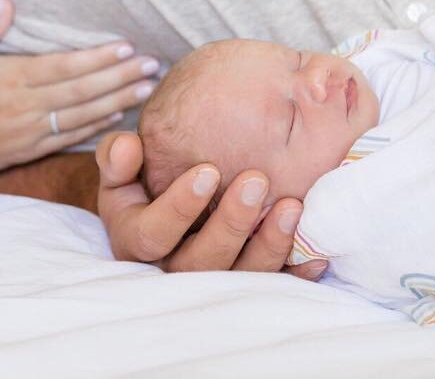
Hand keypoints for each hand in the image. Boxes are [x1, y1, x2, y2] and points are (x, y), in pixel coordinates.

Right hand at [0, 0, 158, 179]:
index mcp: (8, 79)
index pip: (65, 66)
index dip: (99, 57)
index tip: (128, 47)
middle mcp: (23, 107)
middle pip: (83, 91)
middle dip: (121, 77)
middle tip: (154, 64)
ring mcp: (27, 133)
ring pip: (83, 116)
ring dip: (118, 101)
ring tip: (147, 88)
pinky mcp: (27, 151)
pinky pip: (69, 138)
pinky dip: (96, 127)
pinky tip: (118, 116)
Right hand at [95, 130, 327, 278]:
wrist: (165, 200)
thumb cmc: (143, 178)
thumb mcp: (123, 167)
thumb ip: (118, 158)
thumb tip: (125, 147)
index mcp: (135, 240)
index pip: (151, 235)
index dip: (178, 206)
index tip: (208, 170)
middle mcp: (172, 268)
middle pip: (199, 263)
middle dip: (230, 224)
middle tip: (256, 181)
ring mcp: (212, 281)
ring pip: (240, 279)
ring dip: (268, 246)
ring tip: (291, 207)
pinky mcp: (247, 286)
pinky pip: (274, 287)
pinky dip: (296, 272)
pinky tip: (317, 254)